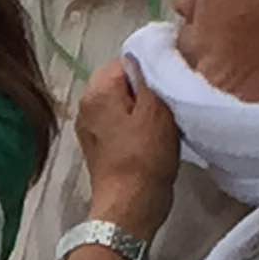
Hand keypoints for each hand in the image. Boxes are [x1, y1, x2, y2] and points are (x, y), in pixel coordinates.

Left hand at [76, 56, 182, 232]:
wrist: (129, 206)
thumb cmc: (145, 157)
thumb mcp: (156, 110)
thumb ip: (148, 77)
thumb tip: (142, 53)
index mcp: (97, 91)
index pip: (127, 59)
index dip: (153, 67)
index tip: (172, 81)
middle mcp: (86, 104)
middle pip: (122, 80)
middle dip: (147, 87)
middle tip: (171, 101)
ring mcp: (89, 126)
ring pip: (122, 102)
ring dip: (143, 107)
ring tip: (165, 119)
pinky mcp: (98, 145)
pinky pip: (119, 122)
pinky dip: (135, 124)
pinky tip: (153, 136)